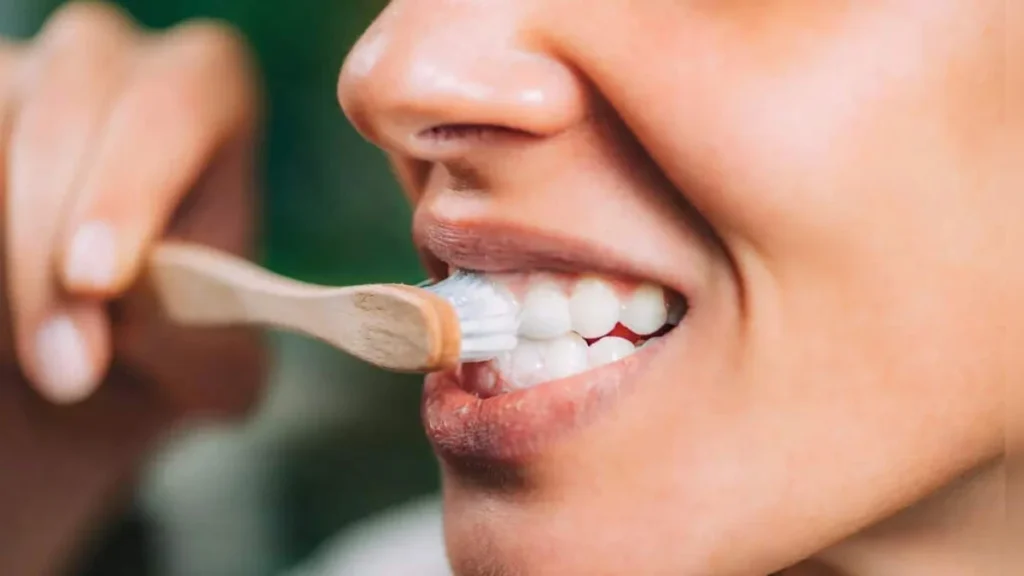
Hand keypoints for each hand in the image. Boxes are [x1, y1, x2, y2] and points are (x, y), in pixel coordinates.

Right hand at [0, 4, 266, 572]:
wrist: (76, 364)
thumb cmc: (164, 344)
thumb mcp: (204, 364)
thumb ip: (189, 339)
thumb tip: (131, 313)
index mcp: (205, 96)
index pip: (179, 103)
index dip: (132, 187)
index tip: (97, 282)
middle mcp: (108, 64)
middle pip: (64, 122)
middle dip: (49, 256)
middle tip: (66, 369)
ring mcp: (18, 76)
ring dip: (7, 264)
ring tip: (37, 351)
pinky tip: (7, 309)